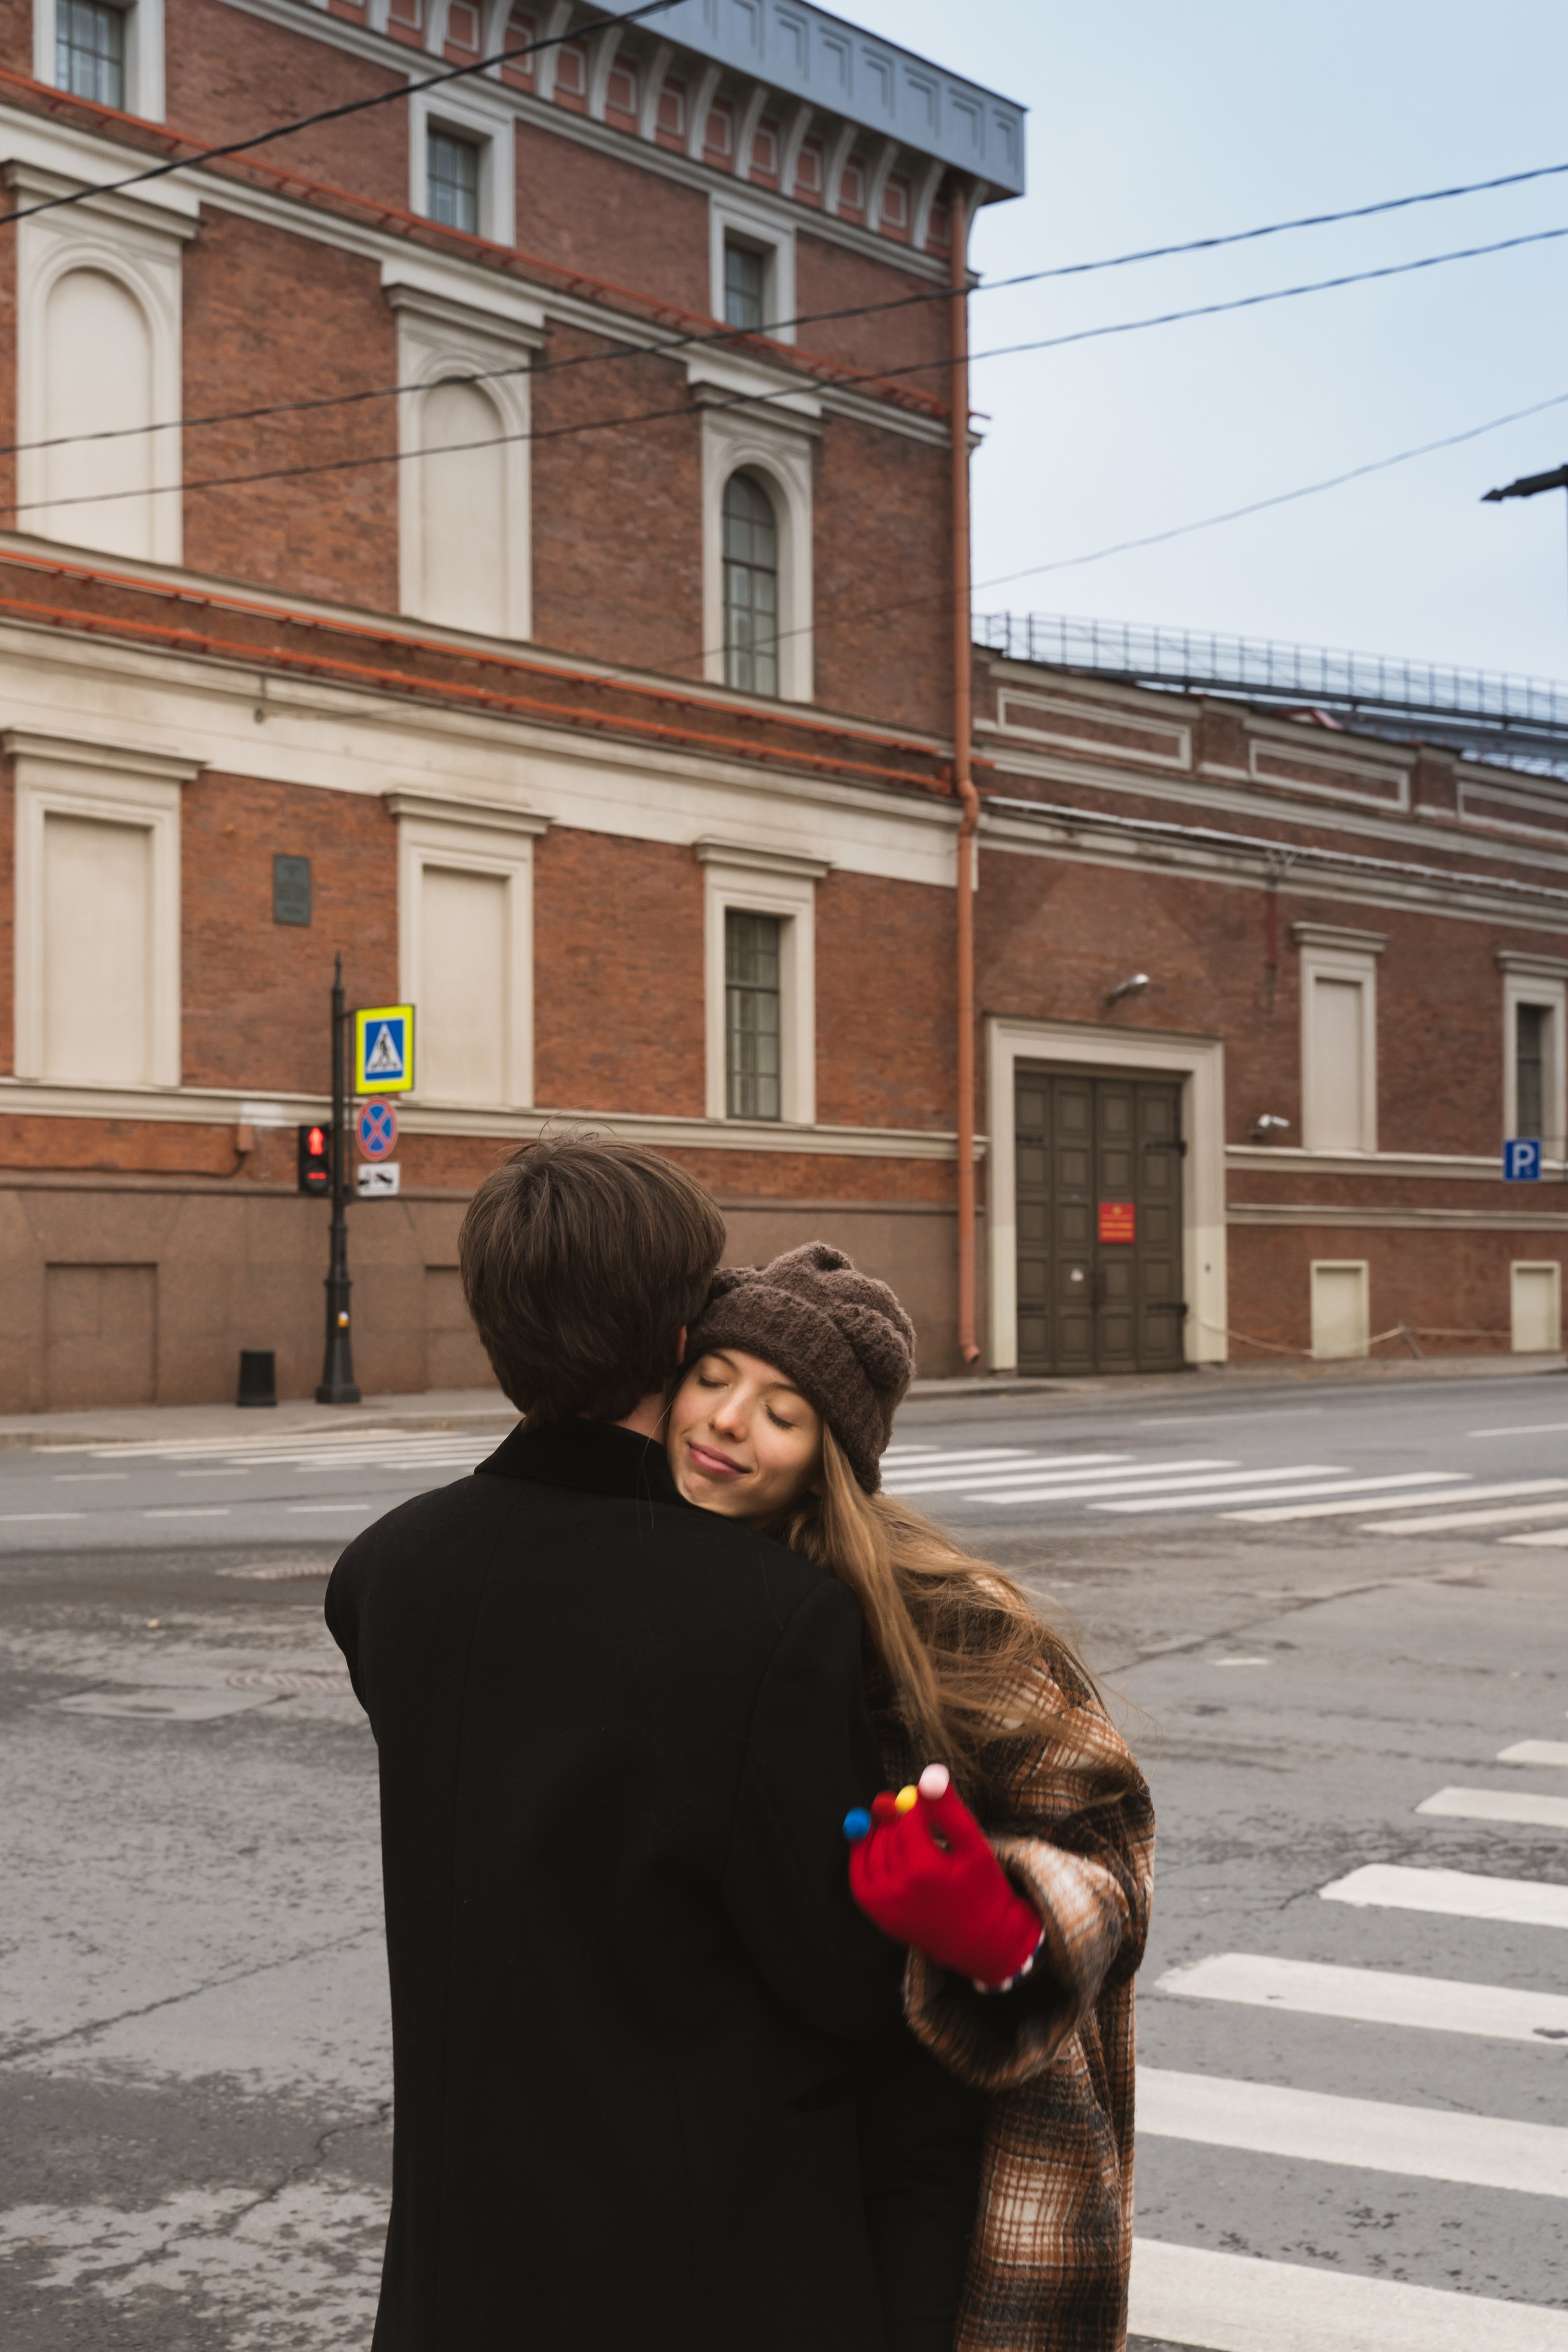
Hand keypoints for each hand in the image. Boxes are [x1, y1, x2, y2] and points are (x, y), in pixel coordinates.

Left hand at [843, 1765, 1042, 1988]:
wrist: (980, 1941)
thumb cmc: (982, 1889)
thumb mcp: (974, 1847)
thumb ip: (949, 1811)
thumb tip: (929, 1775)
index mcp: (925, 1871)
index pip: (908, 1819)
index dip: (919, 1808)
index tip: (930, 1808)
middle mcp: (898, 1889)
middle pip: (889, 1833)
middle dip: (901, 1819)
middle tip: (915, 1816)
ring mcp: (884, 1905)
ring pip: (874, 1849)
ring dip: (886, 1835)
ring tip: (908, 1837)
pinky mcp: (877, 1915)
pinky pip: (858, 1873)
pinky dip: (864, 1854)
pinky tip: (879, 1845)